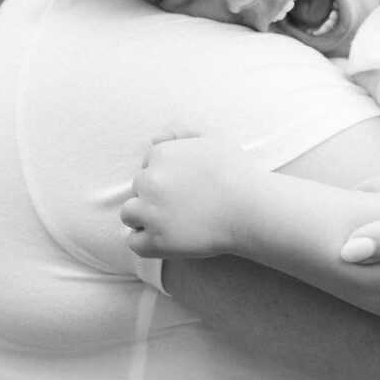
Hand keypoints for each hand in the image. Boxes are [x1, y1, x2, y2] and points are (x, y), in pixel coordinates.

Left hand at [121, 129, 261, 258]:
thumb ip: (180, 135)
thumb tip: (153, 138)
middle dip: (154, 196)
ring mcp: (150, 211)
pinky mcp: (155, 240)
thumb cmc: (235, 173)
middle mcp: (150, 180)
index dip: (165, 178)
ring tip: (172, 222)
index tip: (183, 188)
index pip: (148, 166)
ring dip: (145, 218)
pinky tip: (169, 239)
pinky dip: (147, 243)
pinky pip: (135, 242)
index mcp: (161, 154)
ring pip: (130, 214)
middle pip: (138, 188)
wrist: (250, 207)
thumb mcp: (210, 143)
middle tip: (182, 206)